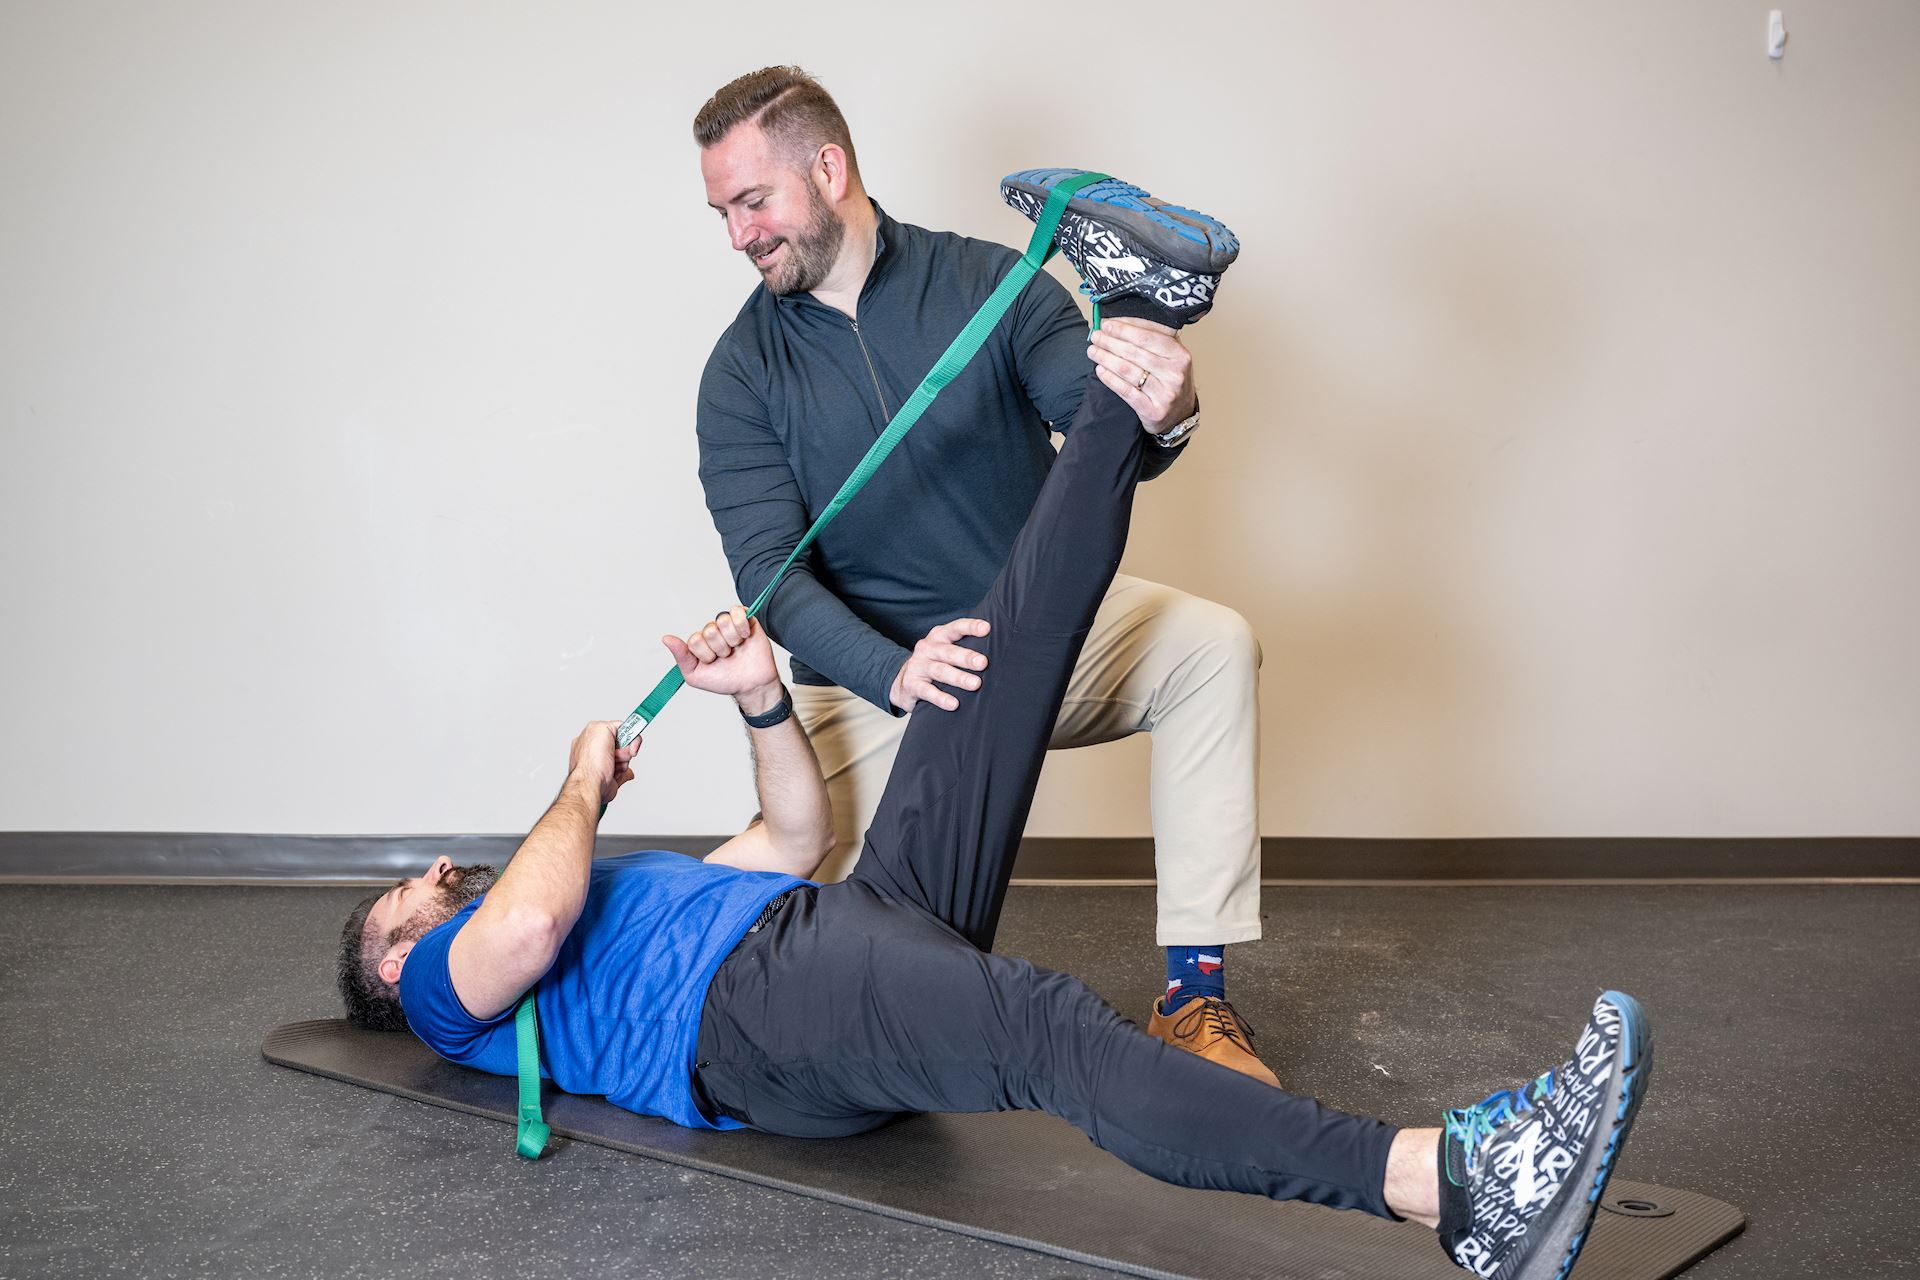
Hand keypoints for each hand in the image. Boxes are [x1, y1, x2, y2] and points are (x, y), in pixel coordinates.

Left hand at [568, 720, 638, 806]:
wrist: (592, 786)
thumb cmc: (592, 762)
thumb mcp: (601, 729)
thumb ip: (614, 725)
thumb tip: (623, 729)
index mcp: (591, 737)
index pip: (614, 729)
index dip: (625, 732)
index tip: (633, 733)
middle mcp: (595, 750)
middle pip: (622, 744)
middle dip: (624, 748)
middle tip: (618, 753)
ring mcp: (603, 763)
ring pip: (625, 758)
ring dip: (624, 761)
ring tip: (614, 766)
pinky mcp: (610, 776)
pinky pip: (626, 771)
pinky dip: (625, 773)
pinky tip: (616, 774)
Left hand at [663, 605, 780, 703]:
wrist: (751, 685)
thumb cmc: (724, 681)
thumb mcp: (695, 675)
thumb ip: (681, 656)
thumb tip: (666, 638)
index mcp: (700, 642)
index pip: (695, 640)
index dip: (705, 654)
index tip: (713, 663)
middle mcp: (714, 631)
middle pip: (709, 631)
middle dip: (720, 649)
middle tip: (727, 657)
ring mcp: (729, 625)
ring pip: (723, 621)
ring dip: (732, 640)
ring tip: (737, 649)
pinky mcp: (746, 620)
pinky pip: (738, 611)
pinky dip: (741, 625)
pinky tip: (745, 637)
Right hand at [889, 617, 989, 712]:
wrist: (902, 681)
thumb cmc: (935, 663)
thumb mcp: (945, 650)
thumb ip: (965, 647)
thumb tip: (1000, 651)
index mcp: (939, 636)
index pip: (956, 628)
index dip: (970, 627)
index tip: (986, 628)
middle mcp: (928, 648)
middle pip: (948, 651)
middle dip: (966, 657)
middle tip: (983, 663)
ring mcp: (918, 666)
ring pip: (940, 671)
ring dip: (958, 678)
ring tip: (975, 684)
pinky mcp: (912, 685)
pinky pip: (927, 691)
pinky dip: (941, 698)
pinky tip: (954, 704)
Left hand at [1086, 317, 1197, 434]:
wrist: (1180, 413)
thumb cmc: (1170, 380)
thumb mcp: (1170, 356)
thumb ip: (1149, 339)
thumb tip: (1118, 324)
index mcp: (1180, 355)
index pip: (1147, 336)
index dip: (1124, 330)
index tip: (1107, 325)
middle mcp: (1175, 374)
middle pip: (1135, 352)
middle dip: (1111, 342)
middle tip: (1095, 337)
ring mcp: (1165, 393)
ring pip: (1128, 370)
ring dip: (1106, 358)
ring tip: (1093, 351)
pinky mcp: (1152, 410)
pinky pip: (1126, 391)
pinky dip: (1110, 379)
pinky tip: (1100, 370)